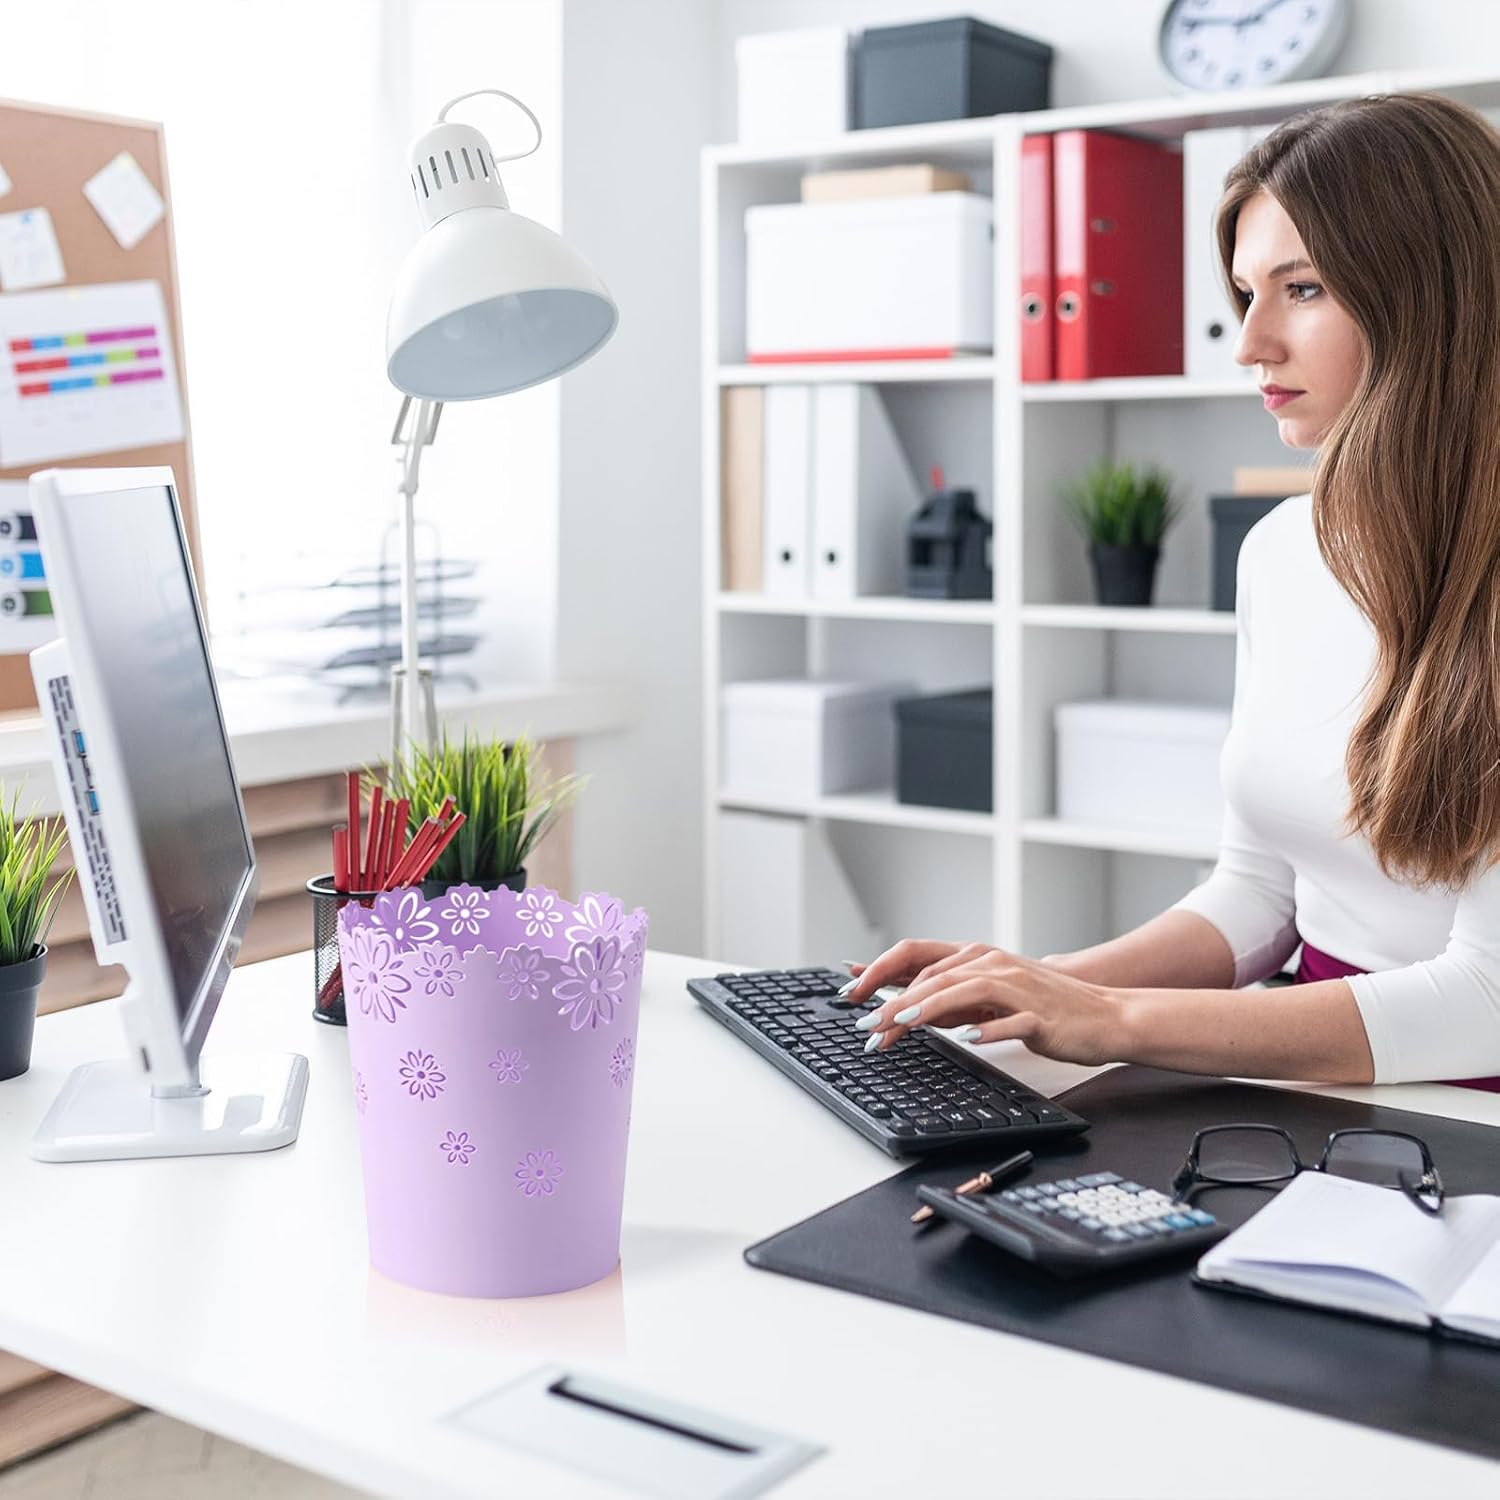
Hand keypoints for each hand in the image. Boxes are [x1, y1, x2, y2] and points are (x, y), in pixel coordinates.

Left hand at [848, 942, 1126, 1066]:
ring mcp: (1018, 988)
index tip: (851, 996)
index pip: (919, 960)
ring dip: (932, 1007)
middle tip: (867, 1026)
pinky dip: (987, 1028)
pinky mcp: (1040, 1016)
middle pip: (935, 978)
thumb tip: (901, 1004)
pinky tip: (967, 1038)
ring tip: (904, 1023)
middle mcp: (995, 965)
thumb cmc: (1042, 1006)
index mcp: (979, 958)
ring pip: (966, 991)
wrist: (1103, 1014)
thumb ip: (948, 996)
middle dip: (896, 1002)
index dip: (882, 973)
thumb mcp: (989, 996)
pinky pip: (1010, 1021)